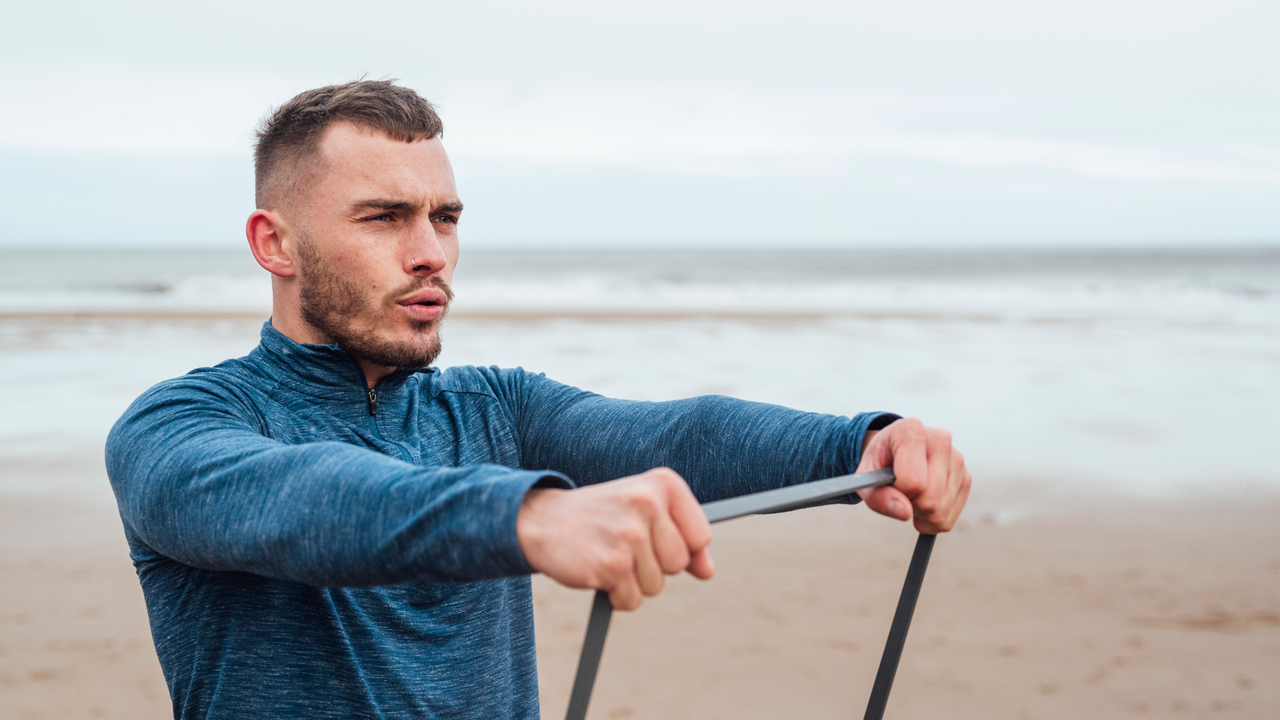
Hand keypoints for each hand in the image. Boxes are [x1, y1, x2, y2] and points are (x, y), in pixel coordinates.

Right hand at [516, 467, 713, 610]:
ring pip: (657, 585)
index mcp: (662, 484)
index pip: (701, 536)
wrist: (542, 520)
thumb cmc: (600, 517)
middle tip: (624, 545)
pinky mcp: (612, 565)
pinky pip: (632, 600)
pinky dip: (616, 596)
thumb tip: (708, 571)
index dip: (681, 548)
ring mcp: (630, 535)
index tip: (653, 538)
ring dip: (633, 581)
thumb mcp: (644, 513)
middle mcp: (648, 503)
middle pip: (679, 563)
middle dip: (654, 566)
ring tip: (609, 554)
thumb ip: (682, 538)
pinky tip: (598, 571)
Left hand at [856, 418, 971, 532]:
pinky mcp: (966, 476)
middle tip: (899, 492)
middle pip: (929, 500)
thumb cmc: (879, 463)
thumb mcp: (865, 478)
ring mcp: (957, 458)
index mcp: (912, 430)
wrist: (893, 450)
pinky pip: (950, 517)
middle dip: (910, 506)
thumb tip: (905, 513)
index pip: (914, 482)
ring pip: (941, 512)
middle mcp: (940, 439)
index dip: (898, 493)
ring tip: (910, 494)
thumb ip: (877, 496)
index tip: (891, 483)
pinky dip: (932, 519)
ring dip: (920, 514)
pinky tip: (923, 501)